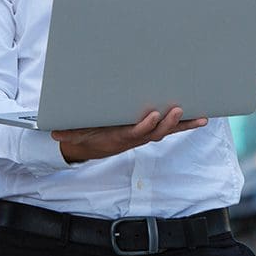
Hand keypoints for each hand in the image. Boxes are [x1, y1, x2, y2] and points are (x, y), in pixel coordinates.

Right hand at [51, 106, 206, 163]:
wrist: (92, 146)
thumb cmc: (86, 134)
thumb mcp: (76, 133)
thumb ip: (68, 132)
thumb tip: (53, 133)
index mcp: (120, 137)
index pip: (134, 132)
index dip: (144, 126)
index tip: (152, 115)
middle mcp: (136, 137)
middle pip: (156, 132)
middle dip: (168, 122)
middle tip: (177, 110)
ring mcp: (146, 135)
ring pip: (167, 130)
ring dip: (183, 124)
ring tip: (199, 117)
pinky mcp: (152, 131)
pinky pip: (172, 128)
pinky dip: (187, 124)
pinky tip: (202, 118)